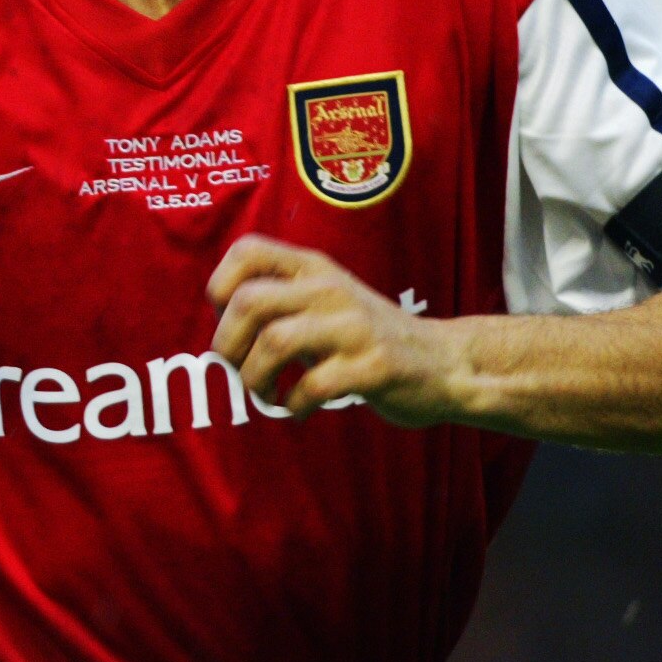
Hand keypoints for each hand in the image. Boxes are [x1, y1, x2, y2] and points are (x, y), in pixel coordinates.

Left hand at [206, 235, 470, 425]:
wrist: (441, 361)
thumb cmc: (365, 336)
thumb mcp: (323, 302)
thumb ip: (279, 301)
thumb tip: (220, 322)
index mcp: (313, 268)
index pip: (247, 251)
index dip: (220, 287)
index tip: (230, 323)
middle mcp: (330, 288)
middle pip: (248, 302)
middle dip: (228, 346)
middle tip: (241, 371)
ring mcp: (354, 326)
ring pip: (275, 342)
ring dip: (255, 380)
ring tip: (267, 395)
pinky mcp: (374, 366)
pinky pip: (313, 386)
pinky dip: (293, 406)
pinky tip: (298, 410)